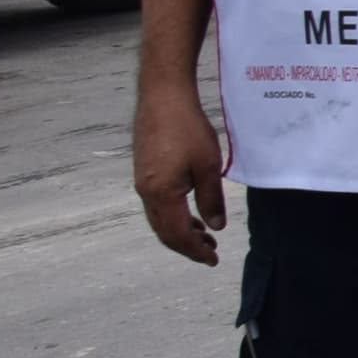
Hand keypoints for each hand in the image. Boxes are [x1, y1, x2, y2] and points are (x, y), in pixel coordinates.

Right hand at [135, 84, 226, 265]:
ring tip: (205, 237)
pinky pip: (157, 204)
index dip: (194, 250)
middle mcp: (145, 191)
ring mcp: (142, 181)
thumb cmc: (188, 129)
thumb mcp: (208, 166)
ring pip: (159, 218)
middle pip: (164, 231)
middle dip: (186, 245)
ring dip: (180, 231)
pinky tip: (190, 214)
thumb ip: (211, 199)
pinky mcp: (144, 171)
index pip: (176, 234)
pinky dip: (174, 215)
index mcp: (160, 193)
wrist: (163, 97)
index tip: (212, 260)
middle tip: (210, 253)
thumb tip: (215, 226)